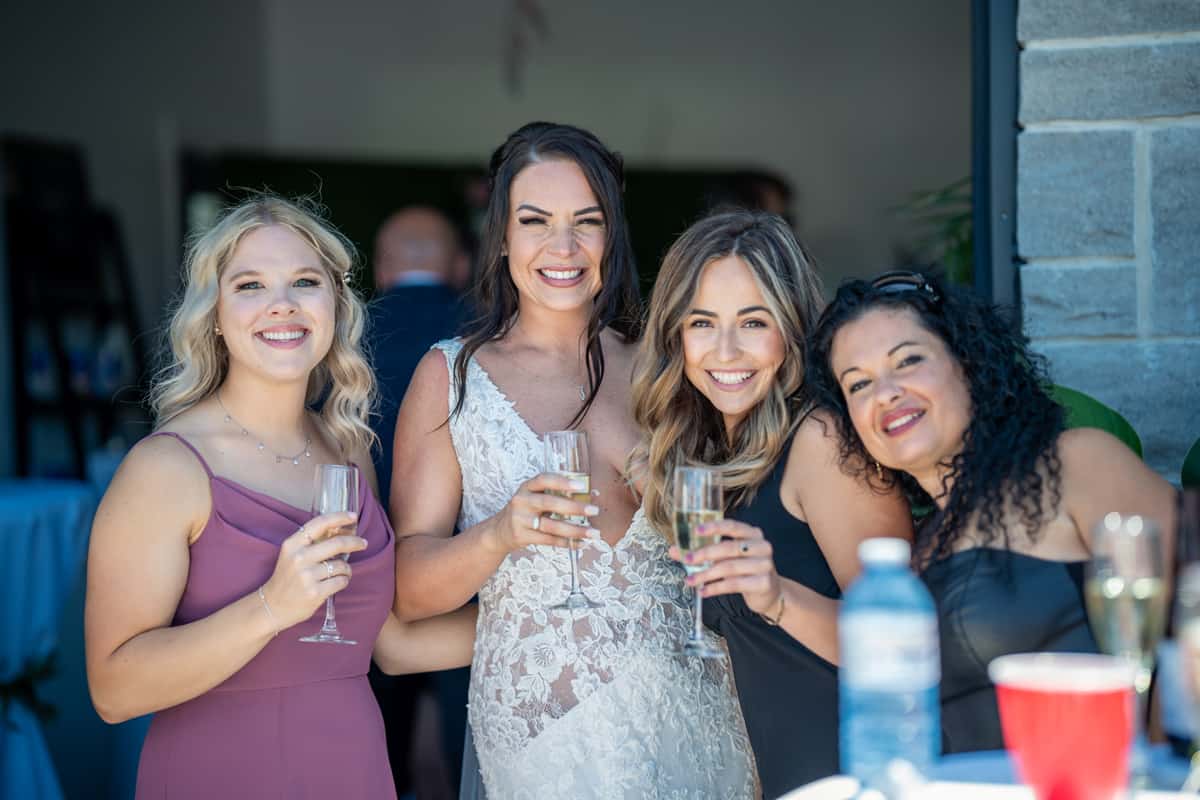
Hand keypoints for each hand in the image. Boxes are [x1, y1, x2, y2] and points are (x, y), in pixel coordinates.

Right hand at [260, 511, 366, 628]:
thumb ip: (311, 543)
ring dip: (346, 569)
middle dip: (355, 542)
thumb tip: (341, 530)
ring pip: (342, 565)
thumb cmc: (287, 578)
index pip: (319, 524)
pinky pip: (341, 581)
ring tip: (339, 572)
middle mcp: (299, 558)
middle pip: (337, 543)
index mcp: (292, 544)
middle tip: (363, 543)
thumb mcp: (292, 555)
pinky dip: (343, 581)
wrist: (272, 606)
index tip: (353, 516)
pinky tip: (336, 583)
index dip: (339, 517)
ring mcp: (307, 576)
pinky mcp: (315, 592)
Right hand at [483, 472, 599, 553]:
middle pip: (549, 503)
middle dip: (574, 507)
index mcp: (527, 486)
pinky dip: (566, 543)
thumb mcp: (534, 496)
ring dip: (575, 530)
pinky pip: (548, 540)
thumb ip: (555, 494)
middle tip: (594, 510)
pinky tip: (581, 543)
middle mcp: (521, 501)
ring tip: (593, 533)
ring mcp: (520, 519)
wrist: (500, 531)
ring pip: (551, 525)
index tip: (581, 486)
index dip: (562, 481)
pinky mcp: (521, 536)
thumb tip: (589, 495)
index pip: (544, 479)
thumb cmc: (526, 510)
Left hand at [670, 519, 782, 615]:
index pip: (732, 526)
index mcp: (753, 534)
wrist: (770, 593)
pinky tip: (703, 591)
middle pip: (728, 547)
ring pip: (729, 567)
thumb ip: (703, 552)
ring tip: (690, 581)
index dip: (714, 527)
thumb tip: (673, 550)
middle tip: (687, 560)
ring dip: (706, 574)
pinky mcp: (764, 583)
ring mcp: (765, 564)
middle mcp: (762, 546)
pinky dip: (715, 588)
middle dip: (704, 554)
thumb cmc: (744, 570)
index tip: (696, 531)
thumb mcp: (725, 558)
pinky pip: (734, 584)